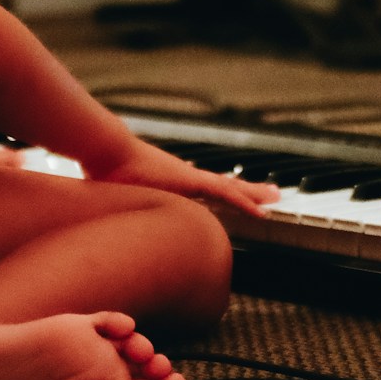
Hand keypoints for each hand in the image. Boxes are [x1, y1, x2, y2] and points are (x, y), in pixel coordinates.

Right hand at [85, 138, 279, 217]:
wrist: (105, 152)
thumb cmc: (105, 174)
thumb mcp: (118, 199)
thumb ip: (121, 210)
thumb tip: (106, 227)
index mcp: (171, 184)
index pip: (203, 191)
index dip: (220, 195)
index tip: (235, 198)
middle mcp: (185, 179)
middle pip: (223, 187)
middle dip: (245, 192)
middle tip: (269, 194)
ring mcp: (190, 179)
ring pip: (230, 189)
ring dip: (252, 194)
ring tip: (275, 196)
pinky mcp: (192, 181)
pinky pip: (225, 193)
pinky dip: (244, 201)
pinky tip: (261, 209)